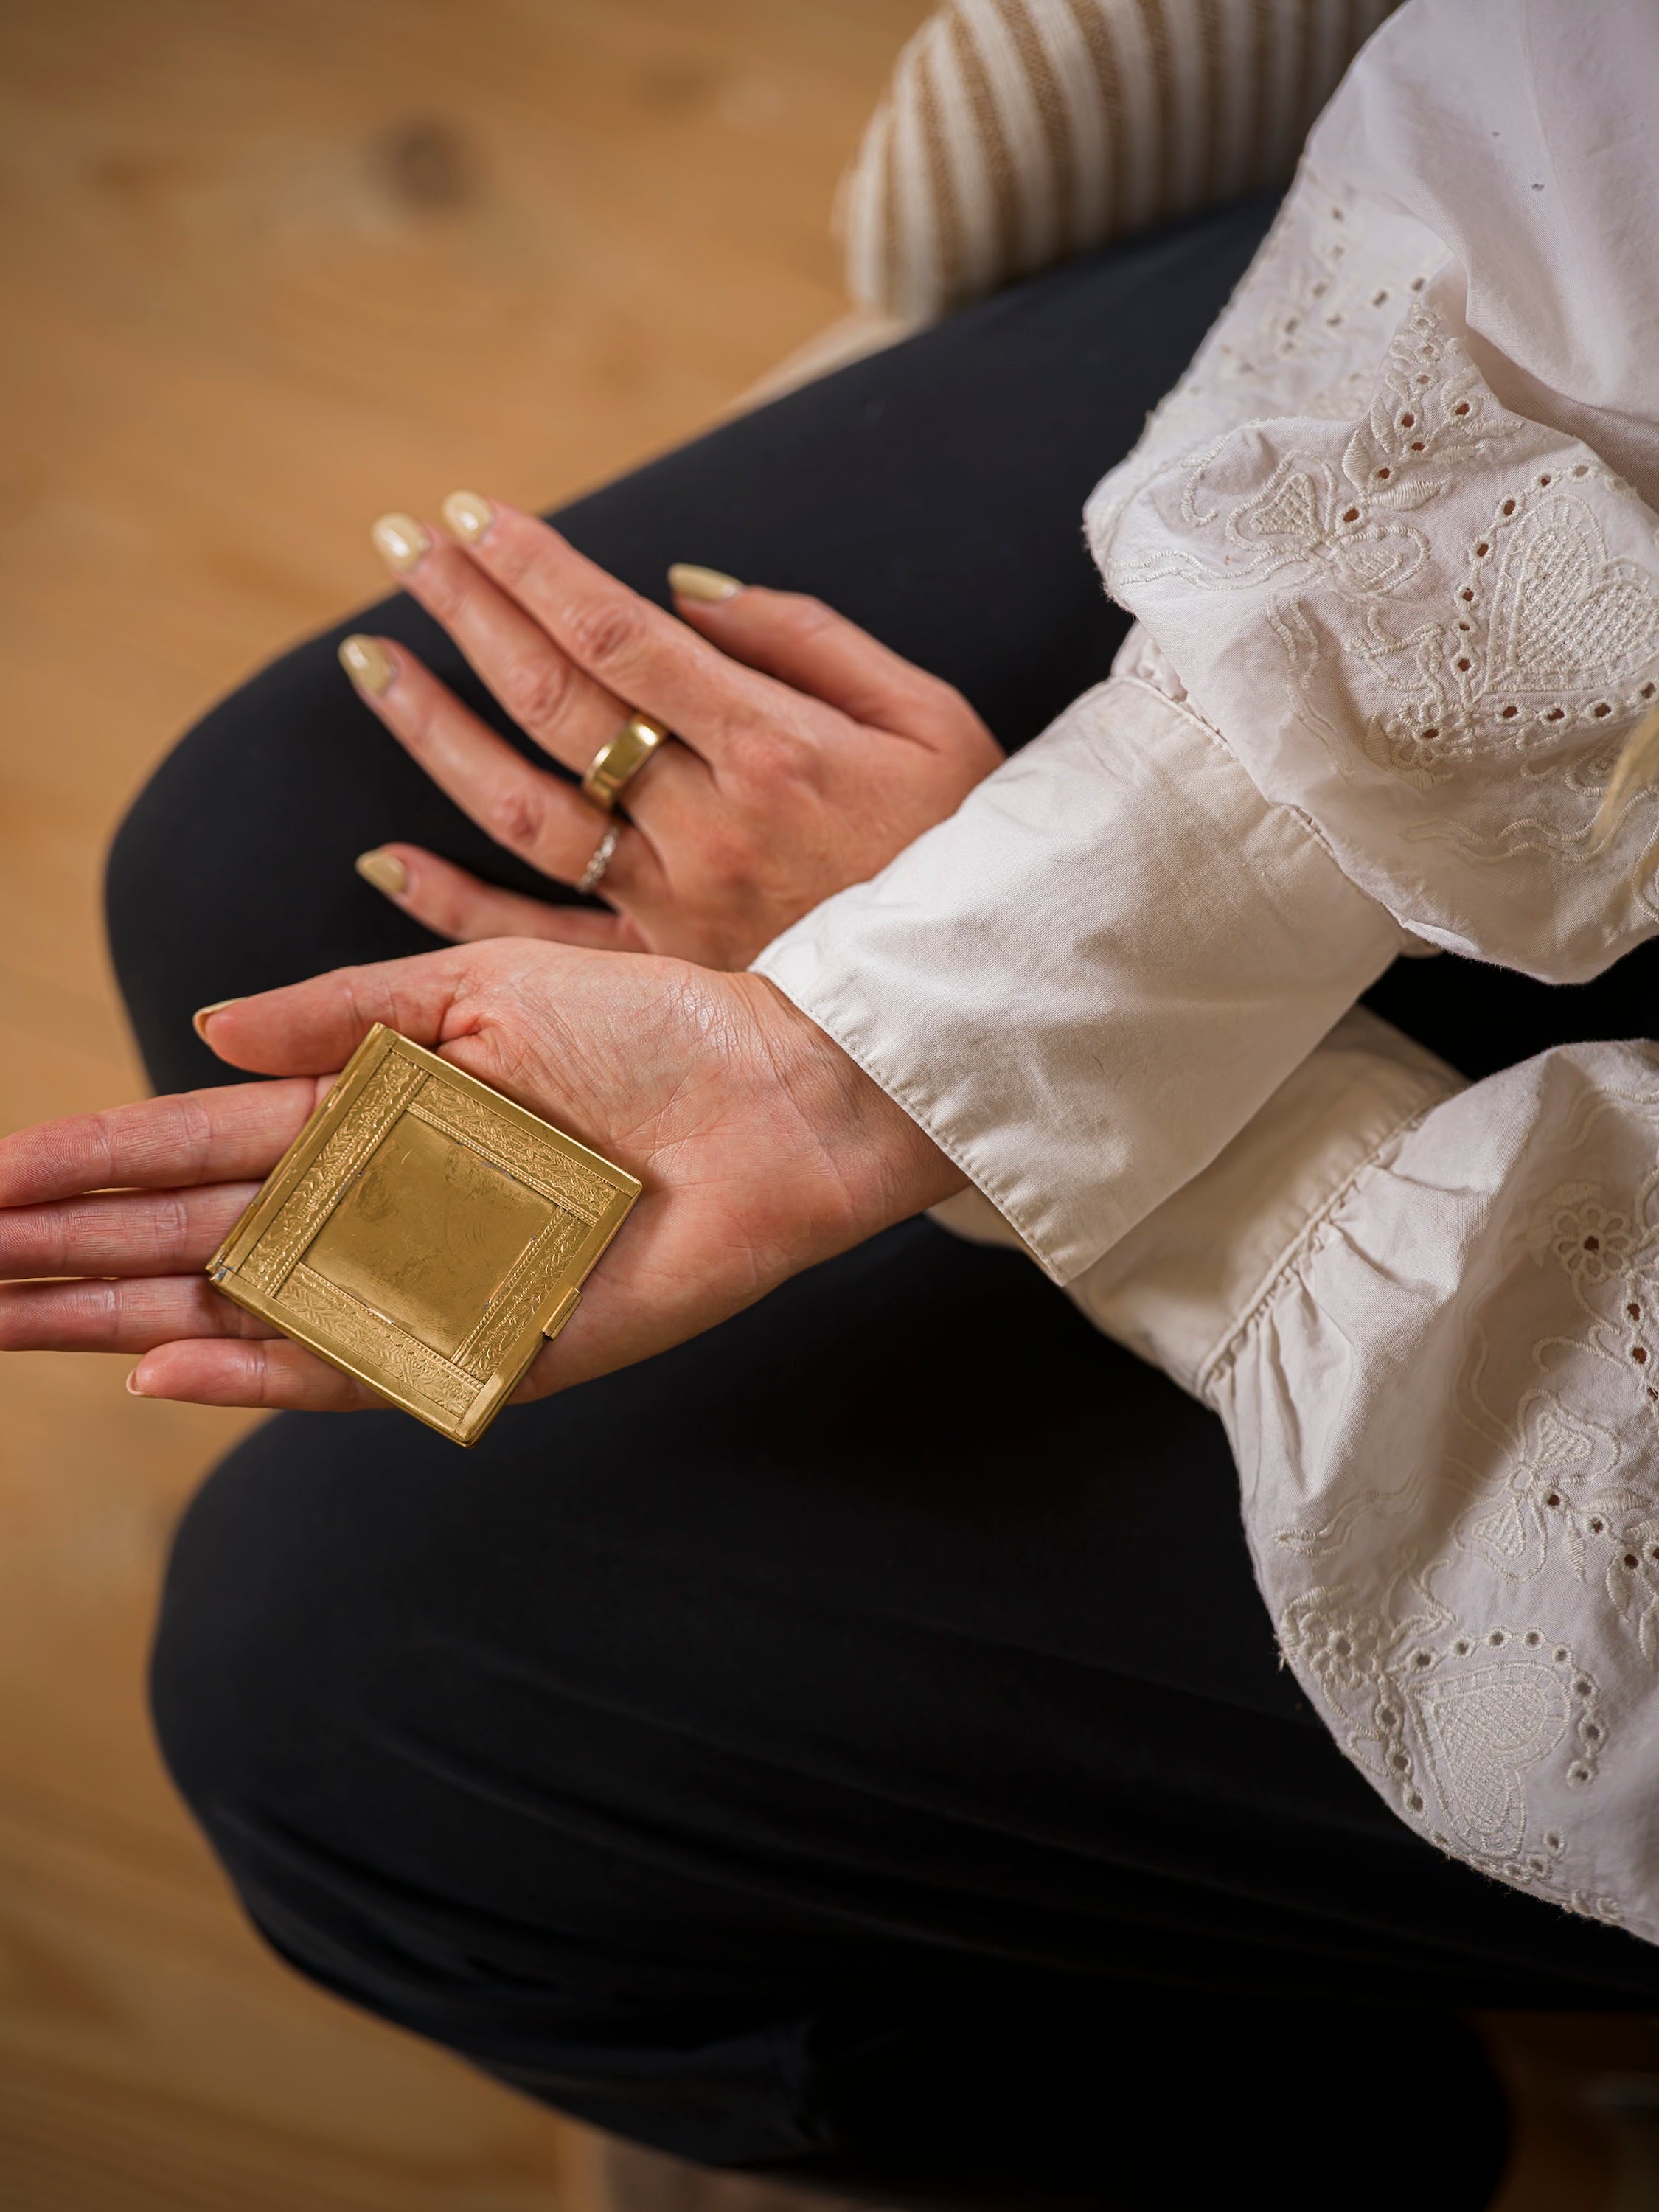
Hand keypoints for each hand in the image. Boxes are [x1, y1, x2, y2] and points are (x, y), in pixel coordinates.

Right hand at [0, 943, 961, 1410]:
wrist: (778, 1097)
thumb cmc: (649, 1030)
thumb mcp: (484, 987)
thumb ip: (343, 1014)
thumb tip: (205, 1023)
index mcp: (369, 1115)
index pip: (191, 1146)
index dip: (84, 1160)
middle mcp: (380, 1205)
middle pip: (186, 1239)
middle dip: (61, 1253)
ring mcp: (428, 1280)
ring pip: (242, 1308)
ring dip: (118, 1314)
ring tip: (2, 1311)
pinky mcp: (495, 1346)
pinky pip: (358, 1364)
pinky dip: (261, 1367)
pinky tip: (163, 1357)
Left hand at [345, 496, 1000, 967]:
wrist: (985, 1005)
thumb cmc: (967, 846)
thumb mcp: (929, 718)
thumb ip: (810, 642)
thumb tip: (681, 592)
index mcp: (773, 746)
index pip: (619, 636)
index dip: (535, 567)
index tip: (471, 513)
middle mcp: (706, 822)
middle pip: (557, 701)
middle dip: (469, 611)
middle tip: (400, 540)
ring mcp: (670, 904)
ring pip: (523, 808)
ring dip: (434, 730)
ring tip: (366, 660)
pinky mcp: (657, 974)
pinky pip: (536, 939)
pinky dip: (452, 903)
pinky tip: (381, 856)